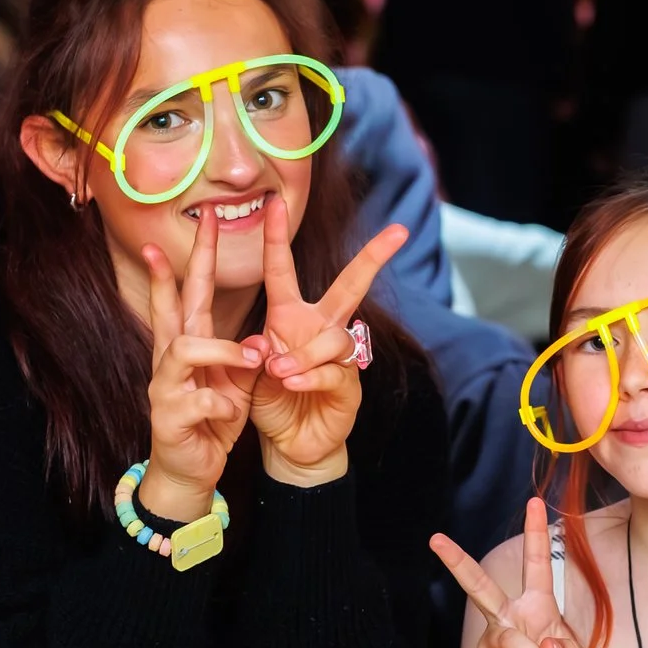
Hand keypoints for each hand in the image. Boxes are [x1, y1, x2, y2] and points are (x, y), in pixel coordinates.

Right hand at [140, 208, 262, 519]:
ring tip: (250, 361)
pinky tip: (227, 413)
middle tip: (205, 223)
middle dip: (189, 263)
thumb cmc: (210, 420)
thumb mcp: (234, 384)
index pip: (188, 294)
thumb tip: (261, 339)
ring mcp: (165, 386)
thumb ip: (242, 358)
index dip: (195, 259)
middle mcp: (169, 359)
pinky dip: (221, 404)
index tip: (203, 221)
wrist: (190, 470)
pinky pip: (200, 399)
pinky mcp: (170, 416)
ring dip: (222, 350)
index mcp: (188, 346)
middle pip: (176, 304)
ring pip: (185, 349)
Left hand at [245, 198, 406, 484]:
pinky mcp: (348, 385)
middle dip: (373, 258)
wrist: (288, 444)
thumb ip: (253, 350)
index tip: (274, 203)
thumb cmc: (270, 400)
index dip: (276, 238)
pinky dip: (310, 377)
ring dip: (306, 353)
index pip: (282, 270)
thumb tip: (263, 342)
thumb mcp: (249, 370)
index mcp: (289, 317)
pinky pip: (335, 371)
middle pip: (350, 286)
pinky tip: (292, 385)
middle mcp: (320, 329)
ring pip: (334, 338)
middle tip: (398, 232)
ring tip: (280, 373)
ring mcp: (340, 357)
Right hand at [432, 499, 595, 647]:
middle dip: (457, 562)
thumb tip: (542, 641)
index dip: (535, 534)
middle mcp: (510, 620)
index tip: (534, 502)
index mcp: (537, 609)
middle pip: (480, 586)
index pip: (536, 565)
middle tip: (435, 539)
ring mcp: (494, 643)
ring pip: (511, 638)